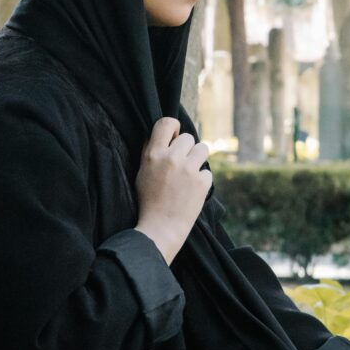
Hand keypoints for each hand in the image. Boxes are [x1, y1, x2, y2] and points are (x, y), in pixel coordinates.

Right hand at [134, 117, 211, 263]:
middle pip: (188, 137)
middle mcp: (172, 158)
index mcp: (153, 154)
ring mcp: (189, 170)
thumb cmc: (148, 201)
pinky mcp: (203, 182)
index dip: (173, 126)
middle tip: (181, 164)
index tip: (175, 136)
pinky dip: (202, 179)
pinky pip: (207, 171)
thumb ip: (151, 151)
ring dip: (198, 158)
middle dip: (187, 148)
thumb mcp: (142, 172)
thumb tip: (165, 135)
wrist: (161, 228)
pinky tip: (192, 190)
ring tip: (189, 173)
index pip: (166, 122)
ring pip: (203, 148)